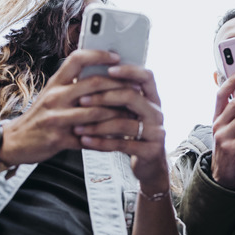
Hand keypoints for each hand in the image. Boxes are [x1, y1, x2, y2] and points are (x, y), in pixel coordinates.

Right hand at [0, 50, 126, 165]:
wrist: (14, 142)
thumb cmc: (40, 116)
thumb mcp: (52, 94)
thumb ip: (73, 84)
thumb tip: (103, 73)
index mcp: (55, 82)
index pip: (77, 59)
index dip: (98, 54)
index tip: (116, 56)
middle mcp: (55, 97)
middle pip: (92, 84)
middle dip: (118, 85)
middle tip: (136, 88)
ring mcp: (56, 118)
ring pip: (95, 111)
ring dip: (117, 112)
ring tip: (133, 112)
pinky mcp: (59, 140)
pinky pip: (89, 138)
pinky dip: (106, 138)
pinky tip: (119, 138)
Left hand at [74, 65, 170, 194]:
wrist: (150, 164)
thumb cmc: (134, 133)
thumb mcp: (131, 112)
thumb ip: (119, 97)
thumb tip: (90, 77)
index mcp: (153, 98)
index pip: (146, 76)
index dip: (129, 71)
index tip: (108, 69)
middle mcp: (157, 112)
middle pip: (132, 97)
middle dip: (104, 97)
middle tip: (81, 100)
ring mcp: (156, 132)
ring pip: (124, 123)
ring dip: (97, 124)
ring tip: (77, 126)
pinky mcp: (150, 150)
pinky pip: (122, 144)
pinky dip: (101, 142)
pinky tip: (85, 140)